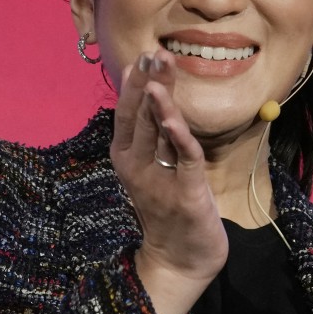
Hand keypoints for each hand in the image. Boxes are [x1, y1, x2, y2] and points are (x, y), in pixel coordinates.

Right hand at [110, 49, 227, 313]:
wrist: (182, 260)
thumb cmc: (171, 208)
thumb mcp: (159, 166)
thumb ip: (156, 135)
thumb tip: (155, 95)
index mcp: (127, 158)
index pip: (129, 114)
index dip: (134, 85)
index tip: (142, 56)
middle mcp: (136, 167)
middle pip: (140, 117)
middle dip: (145, 83)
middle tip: (152, 53)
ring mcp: (158, 180)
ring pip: (156, 133)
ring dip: (159, 102)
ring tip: (160, 73)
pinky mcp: (185, 194)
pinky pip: (182, 159)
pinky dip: (178, 136)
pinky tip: (174, 118)